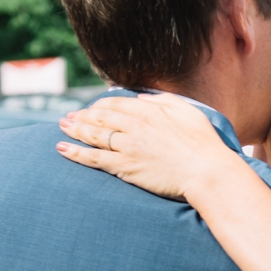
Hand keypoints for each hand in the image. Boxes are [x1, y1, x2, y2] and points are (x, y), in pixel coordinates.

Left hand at [56, 94, 237, 201]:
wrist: (207, 172)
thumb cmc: (204, 144)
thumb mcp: (189, 111)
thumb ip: (165, 101)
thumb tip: (142, 98)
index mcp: (150, 110)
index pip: (116, 103)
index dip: (100, 105)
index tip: (92, 108)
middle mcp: (135, 125)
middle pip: (100, 117)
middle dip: (82, 115)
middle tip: (68, 116)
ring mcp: (128, 146)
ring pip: (94, 135)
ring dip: (75, 130)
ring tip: (62, 127)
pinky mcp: (125, 166)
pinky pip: (94, 158)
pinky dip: (76, 152)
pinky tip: (62, 149)